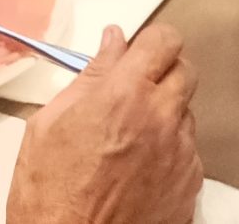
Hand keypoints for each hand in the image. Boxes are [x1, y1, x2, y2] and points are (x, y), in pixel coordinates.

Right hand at [7, 25, 201, 223]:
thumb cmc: (49, 198)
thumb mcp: (49, 126)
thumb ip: (89, 77)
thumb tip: (111, 44)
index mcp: (125, 96)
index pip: (164, 40)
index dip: (152, 43)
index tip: (140, 53)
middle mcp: (161, 119)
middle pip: (185, 70)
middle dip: (162, 74)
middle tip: (134, 93)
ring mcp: (180, 153)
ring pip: (186, 112)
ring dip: (165, 116)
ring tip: (129, 142)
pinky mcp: (190, 183)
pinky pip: (188, 152)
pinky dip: (169, 153)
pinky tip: (139, 170)